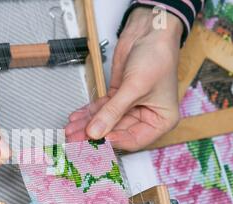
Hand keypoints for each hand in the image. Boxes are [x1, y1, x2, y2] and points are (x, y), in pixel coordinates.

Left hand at [65, 8, 183, 150]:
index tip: (97, 138)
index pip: (135, 140)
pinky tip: (76, 118)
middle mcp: (146, 117)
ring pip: (106, 122)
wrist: (150, 32)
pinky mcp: (117, 97)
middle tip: (75, 138)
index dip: (114, 141)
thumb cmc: (157, 57)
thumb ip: (113, 112)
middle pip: (116, 132)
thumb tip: (95, 132)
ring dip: (88, 125)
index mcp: (161, 121)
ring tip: (71, 130)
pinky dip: (88, 113)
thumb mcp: (135, 87)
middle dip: (95, 134)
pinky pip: (101, 109)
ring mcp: (130, 108)